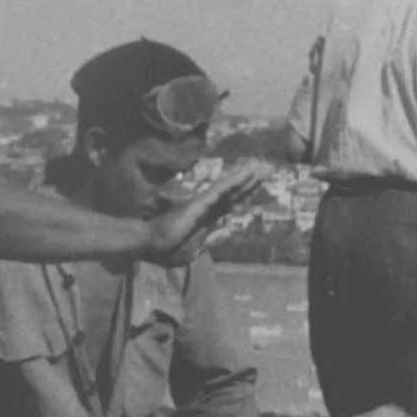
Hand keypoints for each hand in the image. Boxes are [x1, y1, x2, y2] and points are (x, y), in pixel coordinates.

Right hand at [145, 159, 267, 262]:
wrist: (149, 244)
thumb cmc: (166, 248)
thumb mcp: (195, 249)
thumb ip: (213, 238)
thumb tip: (230, 229)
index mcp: (207, 218)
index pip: (231, 203)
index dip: (245, 193)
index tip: (258, 184)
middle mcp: (207, 208)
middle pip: (234, 193)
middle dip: (251, 183)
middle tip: (267, 169)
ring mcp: (204, 204)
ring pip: (229, 188)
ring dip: (246, 178)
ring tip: (262, 167)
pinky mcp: (199, 203)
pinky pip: (220, 191)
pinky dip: (233, 182)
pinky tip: (246, 174)